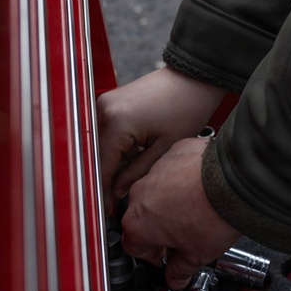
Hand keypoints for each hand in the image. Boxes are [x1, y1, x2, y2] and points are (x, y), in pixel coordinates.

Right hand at [97, 66, 226, 207]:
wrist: (194, 79)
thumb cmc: (186, 108)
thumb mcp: (164, 149)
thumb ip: (137, 172)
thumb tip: (117, 192)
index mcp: (116, 122)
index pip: (102, 166)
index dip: (104, 192)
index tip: (107, 211)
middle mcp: (102, 110)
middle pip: (96, 156)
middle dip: (105, 180)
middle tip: (115, 205)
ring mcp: (103, 104)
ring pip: (99, 146)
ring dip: (110, 165)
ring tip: (126, 184)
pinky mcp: (110, 103)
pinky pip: (106, 133)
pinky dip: (116, 149)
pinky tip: (131, 161)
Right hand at [121, 137, 239, 290]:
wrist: (234, 180)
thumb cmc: (212, 214)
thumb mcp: (197, 254)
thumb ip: (180, 270)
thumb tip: (175, 279)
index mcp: (138, 225)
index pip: (135, 248)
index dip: (154, 257)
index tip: (169, 258)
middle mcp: (139, 195)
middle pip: (145, 218)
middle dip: (163, 229)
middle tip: (187, 235)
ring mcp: (155, 170)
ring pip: (158, 192)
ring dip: (173, 202)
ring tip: (199, 210)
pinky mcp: (173, 153)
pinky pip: (174, 170)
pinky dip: (185, 179)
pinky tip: (203, 189)